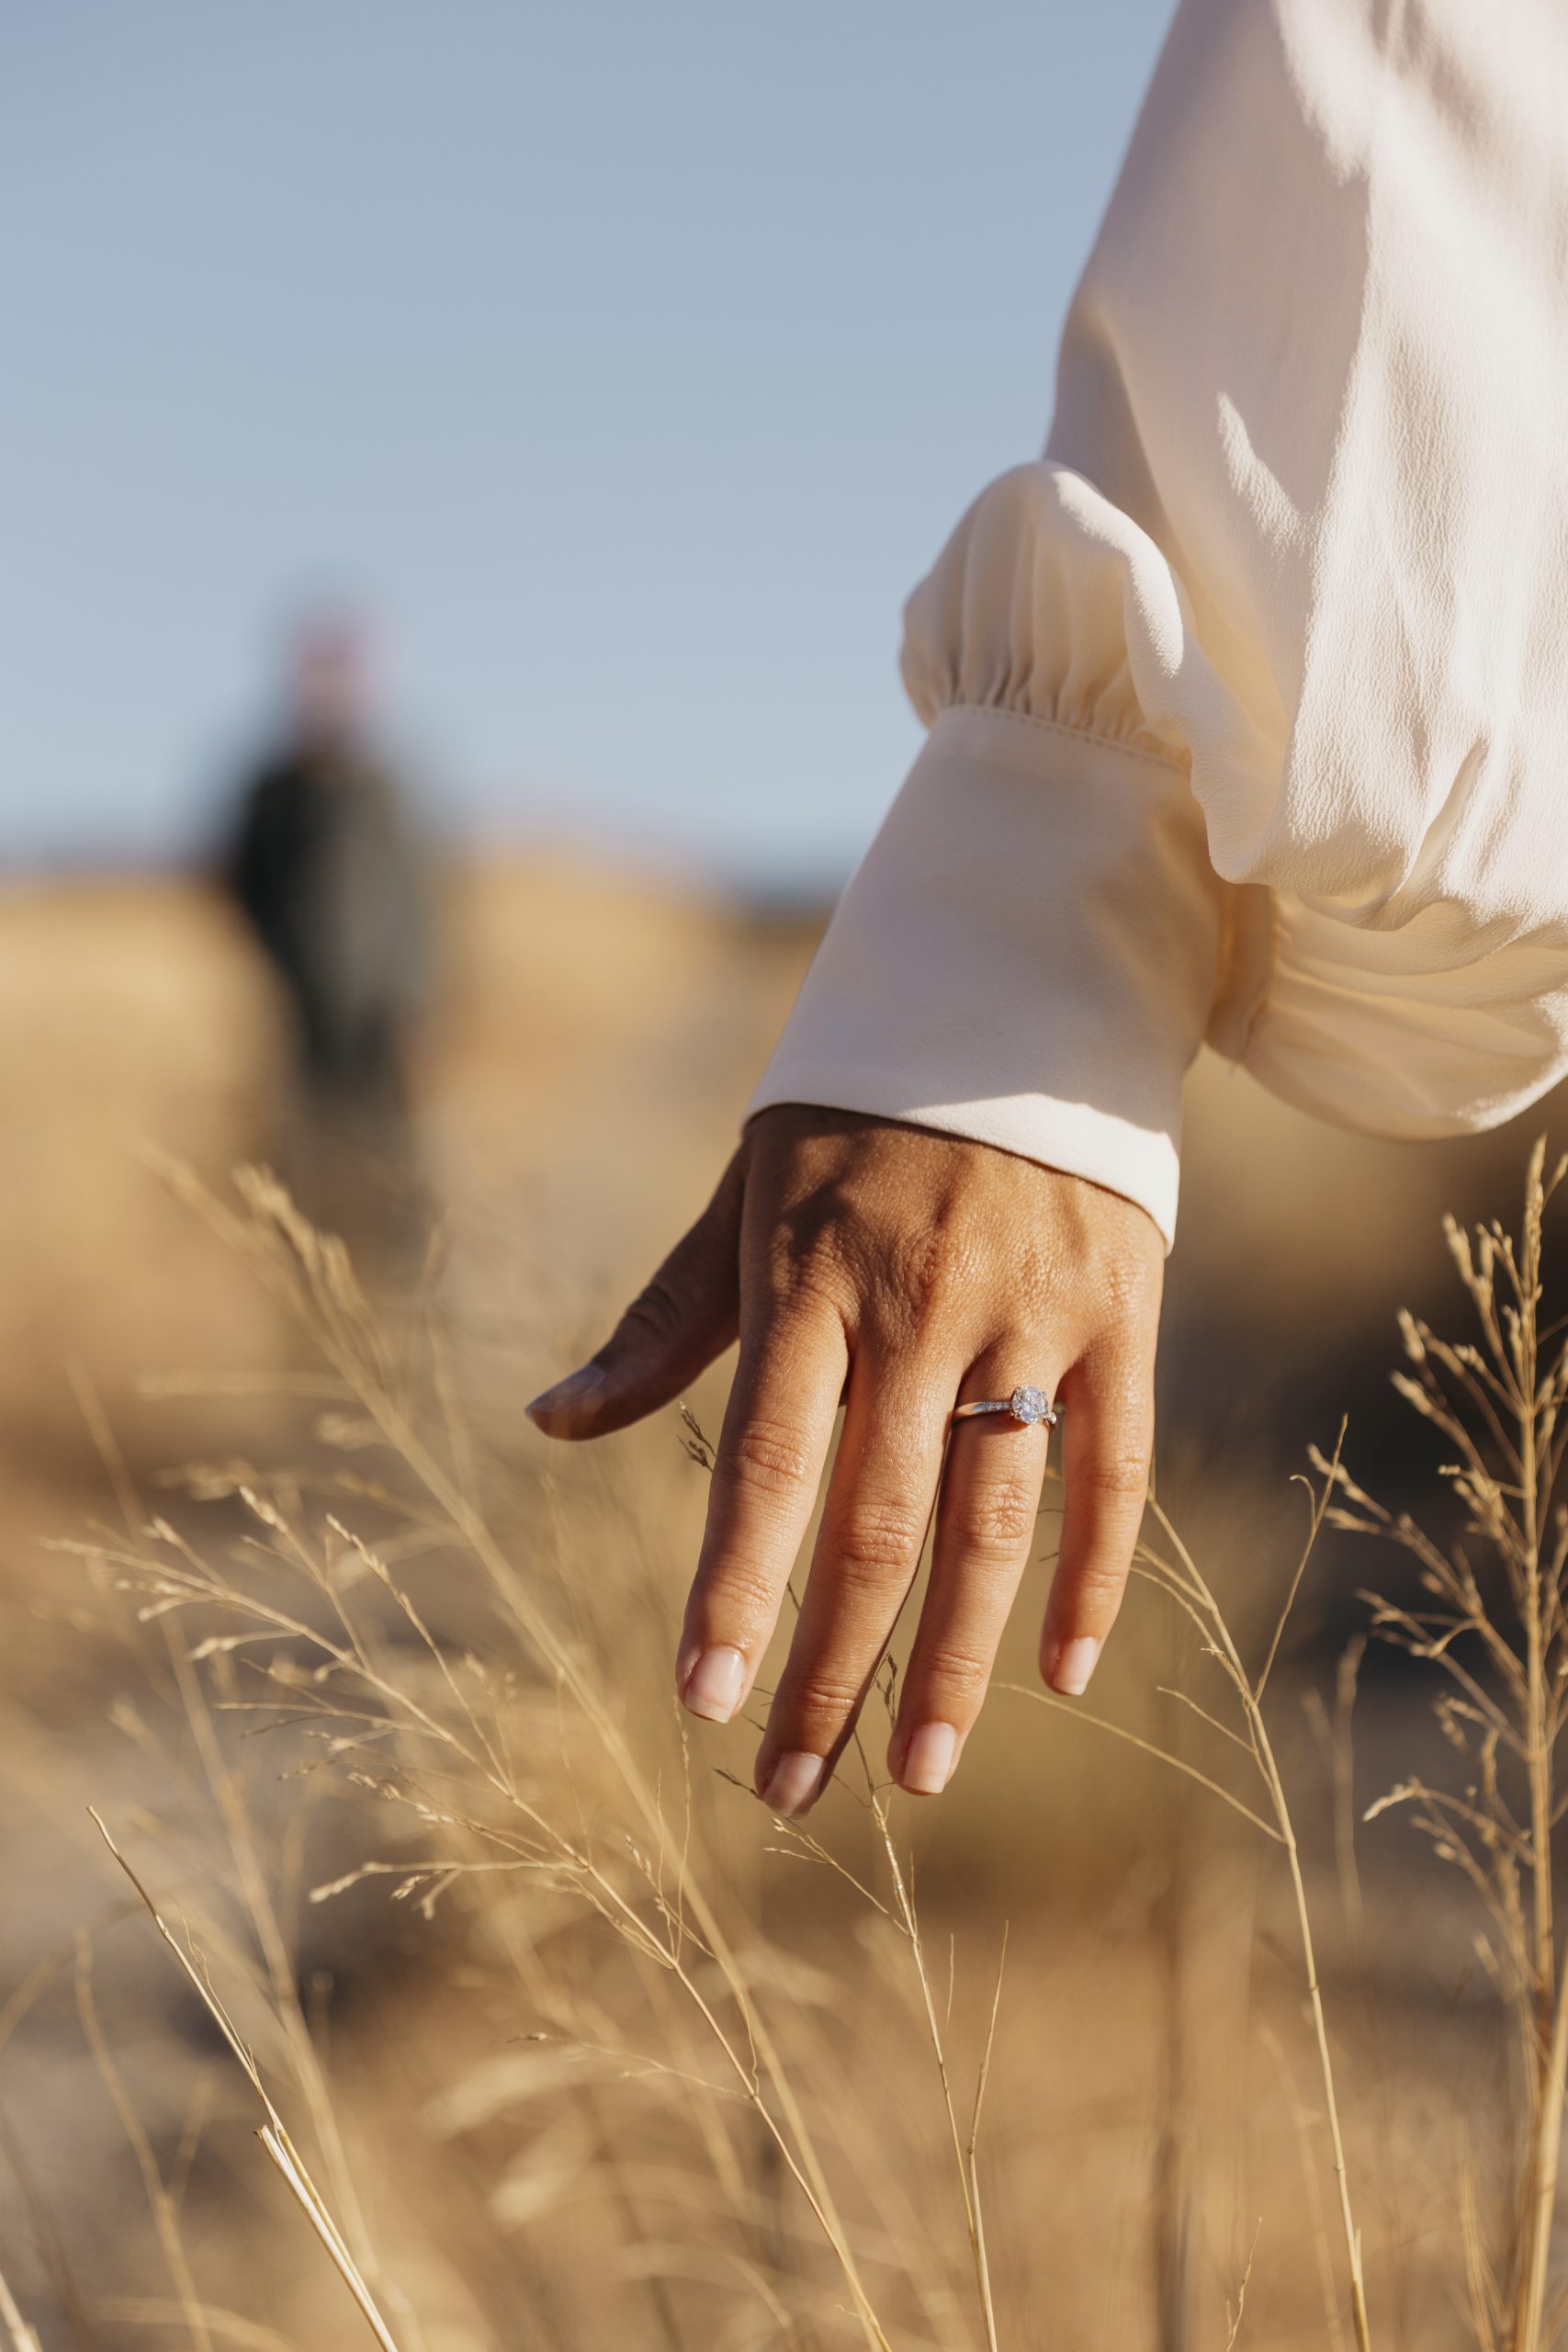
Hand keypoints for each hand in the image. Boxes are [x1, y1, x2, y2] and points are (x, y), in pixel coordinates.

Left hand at [527, 1106, 1161, 1814]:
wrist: (1020, 991)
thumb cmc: (854, 1111)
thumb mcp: (748, 1193)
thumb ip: (665, 1319)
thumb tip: (550, 1426)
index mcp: (813, 1276)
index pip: (770, 1463)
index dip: (736, 1586)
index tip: (701, 1700)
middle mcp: (924, 1306)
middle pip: (877, 1523)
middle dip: (830, 1667)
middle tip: (790, 1787)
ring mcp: (1032, 1316)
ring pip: (993, 1521)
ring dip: (955, 1661)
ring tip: (918, 1774)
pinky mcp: (1122, 1316)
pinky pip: (1115, 1471)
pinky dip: (1095, 1575)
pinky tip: (1065, 1675)